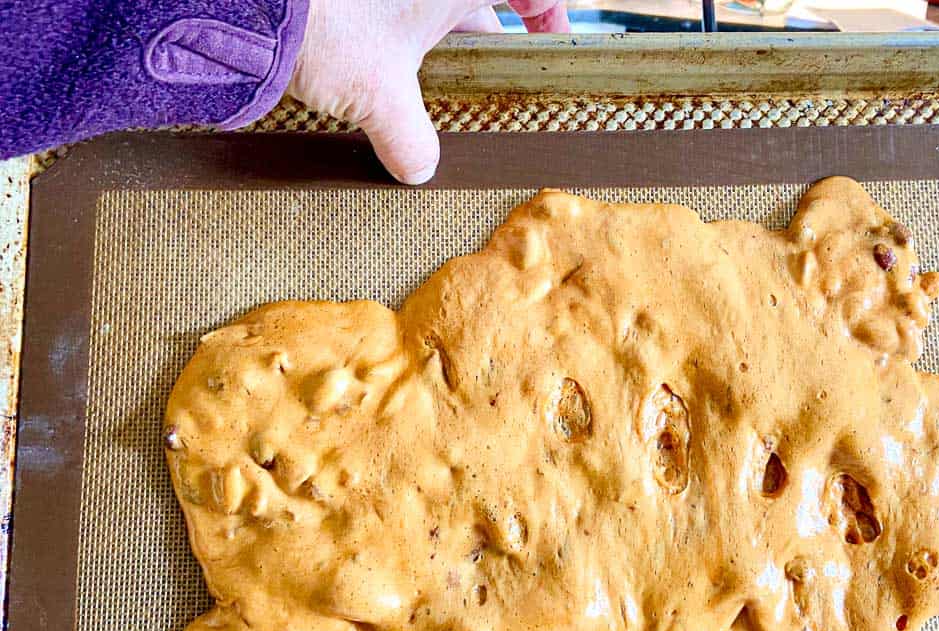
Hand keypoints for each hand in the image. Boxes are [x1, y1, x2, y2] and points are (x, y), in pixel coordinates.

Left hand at [288, 1, 567, 183]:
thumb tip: (418, 166)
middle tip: (485, 76)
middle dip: (482, 34)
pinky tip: (383, 58)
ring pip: (433, 3)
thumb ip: (409, 137)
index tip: (551, 38)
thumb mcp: (379, 95)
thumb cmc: (326, 23)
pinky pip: (396, 7)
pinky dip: (398, 23)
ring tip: (427, 77)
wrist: (248, 1)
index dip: (550, 13)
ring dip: (434, 32)